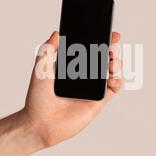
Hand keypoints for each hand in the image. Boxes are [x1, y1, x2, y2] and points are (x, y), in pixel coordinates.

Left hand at [22, 31, 122, 146]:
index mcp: (72, 65)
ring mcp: (93, 88)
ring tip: (112, 61)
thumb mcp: (40, 69)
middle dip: (112, 49)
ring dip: (116, 63)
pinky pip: (114, 88)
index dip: (100, 40)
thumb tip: (56, 33)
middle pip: (104, 58)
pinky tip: (113, 76)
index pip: (90, 49)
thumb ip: (48, 50)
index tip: (107, 33)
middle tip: (112, 45)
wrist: (40, 123)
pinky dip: (118, 80)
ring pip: (112, 71)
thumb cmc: (38, 98)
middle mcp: (84, 75)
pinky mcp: (99, 101)